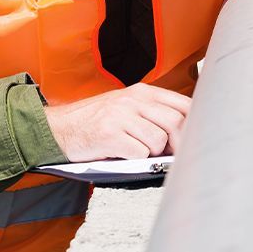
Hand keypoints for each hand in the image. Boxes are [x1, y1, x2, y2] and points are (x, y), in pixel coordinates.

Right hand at [43, 84, 191, 160]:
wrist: (58, 128)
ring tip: (138, 151)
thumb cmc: (95, 121)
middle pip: (176, 122)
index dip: (194, 124)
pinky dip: (136, 159)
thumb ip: (153, 112)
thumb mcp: (126, 106)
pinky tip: (124, 155)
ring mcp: (121, 116)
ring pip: (159, 140)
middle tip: (170, 154)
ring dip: (153, 153)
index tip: (192, 139)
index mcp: (142, 92)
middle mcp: (133, 100)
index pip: (184, 104)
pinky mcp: (109, 135)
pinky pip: (140, 152)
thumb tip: (186, 131)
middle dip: (178, 143)